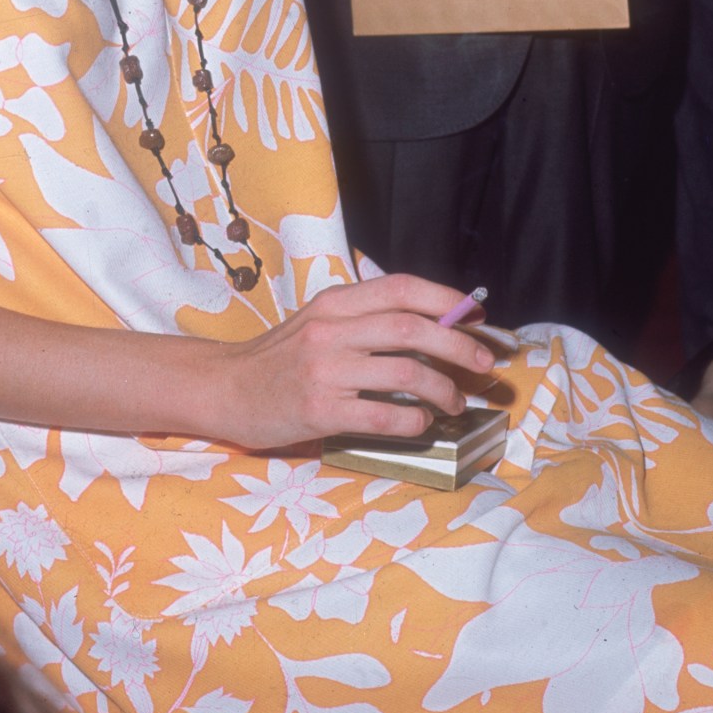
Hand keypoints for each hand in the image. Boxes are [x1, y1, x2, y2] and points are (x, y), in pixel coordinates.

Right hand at [212, 272, 498, 451]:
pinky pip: (382, 416)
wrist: (227, 389)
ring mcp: (325, 370)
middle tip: (485, 364)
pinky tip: (420, 425)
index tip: (477, 316)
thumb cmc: (281, 358)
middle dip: (459, 346)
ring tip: (454, 403)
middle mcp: (331, 329)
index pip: (401, 288)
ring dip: (443, 391)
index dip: (446, 299)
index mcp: (335, 302)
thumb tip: (436, 327)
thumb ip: (366, 321)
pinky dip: (412, 422)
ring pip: (406, 373)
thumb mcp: (320, 323)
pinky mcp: (319, 410)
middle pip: (412, 328)